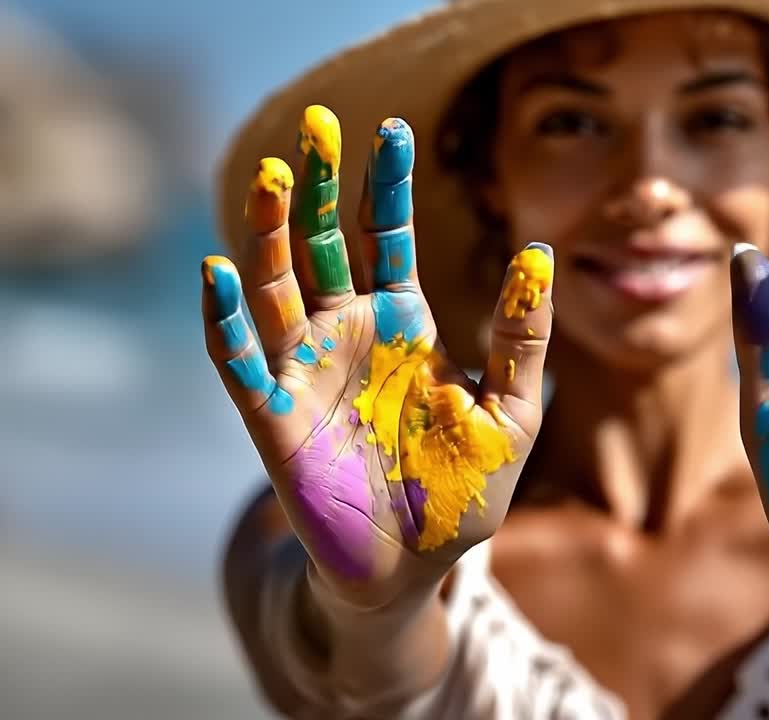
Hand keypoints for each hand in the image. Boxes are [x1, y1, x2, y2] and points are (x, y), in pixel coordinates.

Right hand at [201, 107, 553, 608]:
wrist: (414, 569)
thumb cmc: (465, 494)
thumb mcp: (512, 413)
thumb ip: (523, 339)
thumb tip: (541, 252)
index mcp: (404, 328)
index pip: (389, 241)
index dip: (387, 187)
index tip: (390, 129)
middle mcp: (349, 338)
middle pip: (324, 246)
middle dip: (320, 189)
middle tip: (317, 126)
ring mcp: (307, 374)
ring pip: (276, 288)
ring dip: (269, 234)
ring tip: (276, 176)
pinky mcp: (275, 422)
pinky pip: (239, 364)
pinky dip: (225, 322)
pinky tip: (217, 274)